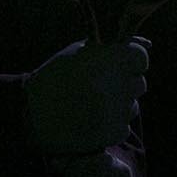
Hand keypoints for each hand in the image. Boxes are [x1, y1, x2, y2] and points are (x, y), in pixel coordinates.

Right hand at [25, 37, 149, 153]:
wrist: (30, 114)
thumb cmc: (55, 77)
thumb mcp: (79, 52)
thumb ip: (111, 47)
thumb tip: (145, 43)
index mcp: (110, 59)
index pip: (141, 58)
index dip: (131, 61)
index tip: (118, 66)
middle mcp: (118, 84)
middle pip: (139, 83)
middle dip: (124, 84)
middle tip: (100, 87)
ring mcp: (118, 110)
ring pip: (132, 106)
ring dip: (119, 105)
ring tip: (91, 105)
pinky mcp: (114, 132)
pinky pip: (124, 126)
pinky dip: (112, 124)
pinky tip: (90, 120)